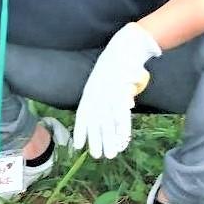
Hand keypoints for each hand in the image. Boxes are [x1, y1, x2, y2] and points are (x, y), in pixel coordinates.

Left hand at [74, 23, 160, 158]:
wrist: (125, 46)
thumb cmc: (116, 66)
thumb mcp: (107, 82)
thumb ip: (109, 97)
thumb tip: (123, 109)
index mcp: (90, 91)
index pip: (83, 114)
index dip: (81, 130)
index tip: (78, 146)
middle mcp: (97, 94)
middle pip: (96, 121)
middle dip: (97, 140)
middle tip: (98, 156)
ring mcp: (108, 93)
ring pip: (108, 120)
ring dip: (110, 138)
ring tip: (111, 153)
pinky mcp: (121, 90)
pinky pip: (121, 112)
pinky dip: (122, 126)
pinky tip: (123, 139)